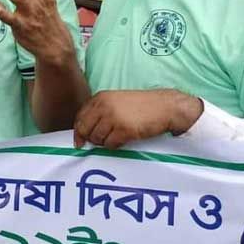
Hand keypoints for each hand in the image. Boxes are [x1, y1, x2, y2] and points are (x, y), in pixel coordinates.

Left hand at [73, 90, 203, 148]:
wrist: (165, 107)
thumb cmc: (142, 105)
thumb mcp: (117, 101)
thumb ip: (101, 111)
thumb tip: (85, 132)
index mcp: (100, 98)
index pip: (80, 117)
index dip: (78, 131)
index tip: (79, 141)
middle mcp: (104, 106)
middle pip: (85, 129)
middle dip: (90, 139)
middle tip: (100, 142)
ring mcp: (113, 118)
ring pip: (97, 138)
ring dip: (104, 142)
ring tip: (116, 138)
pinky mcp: (124, 130)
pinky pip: (110, 144)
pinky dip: (114, 146)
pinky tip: (123, 140)